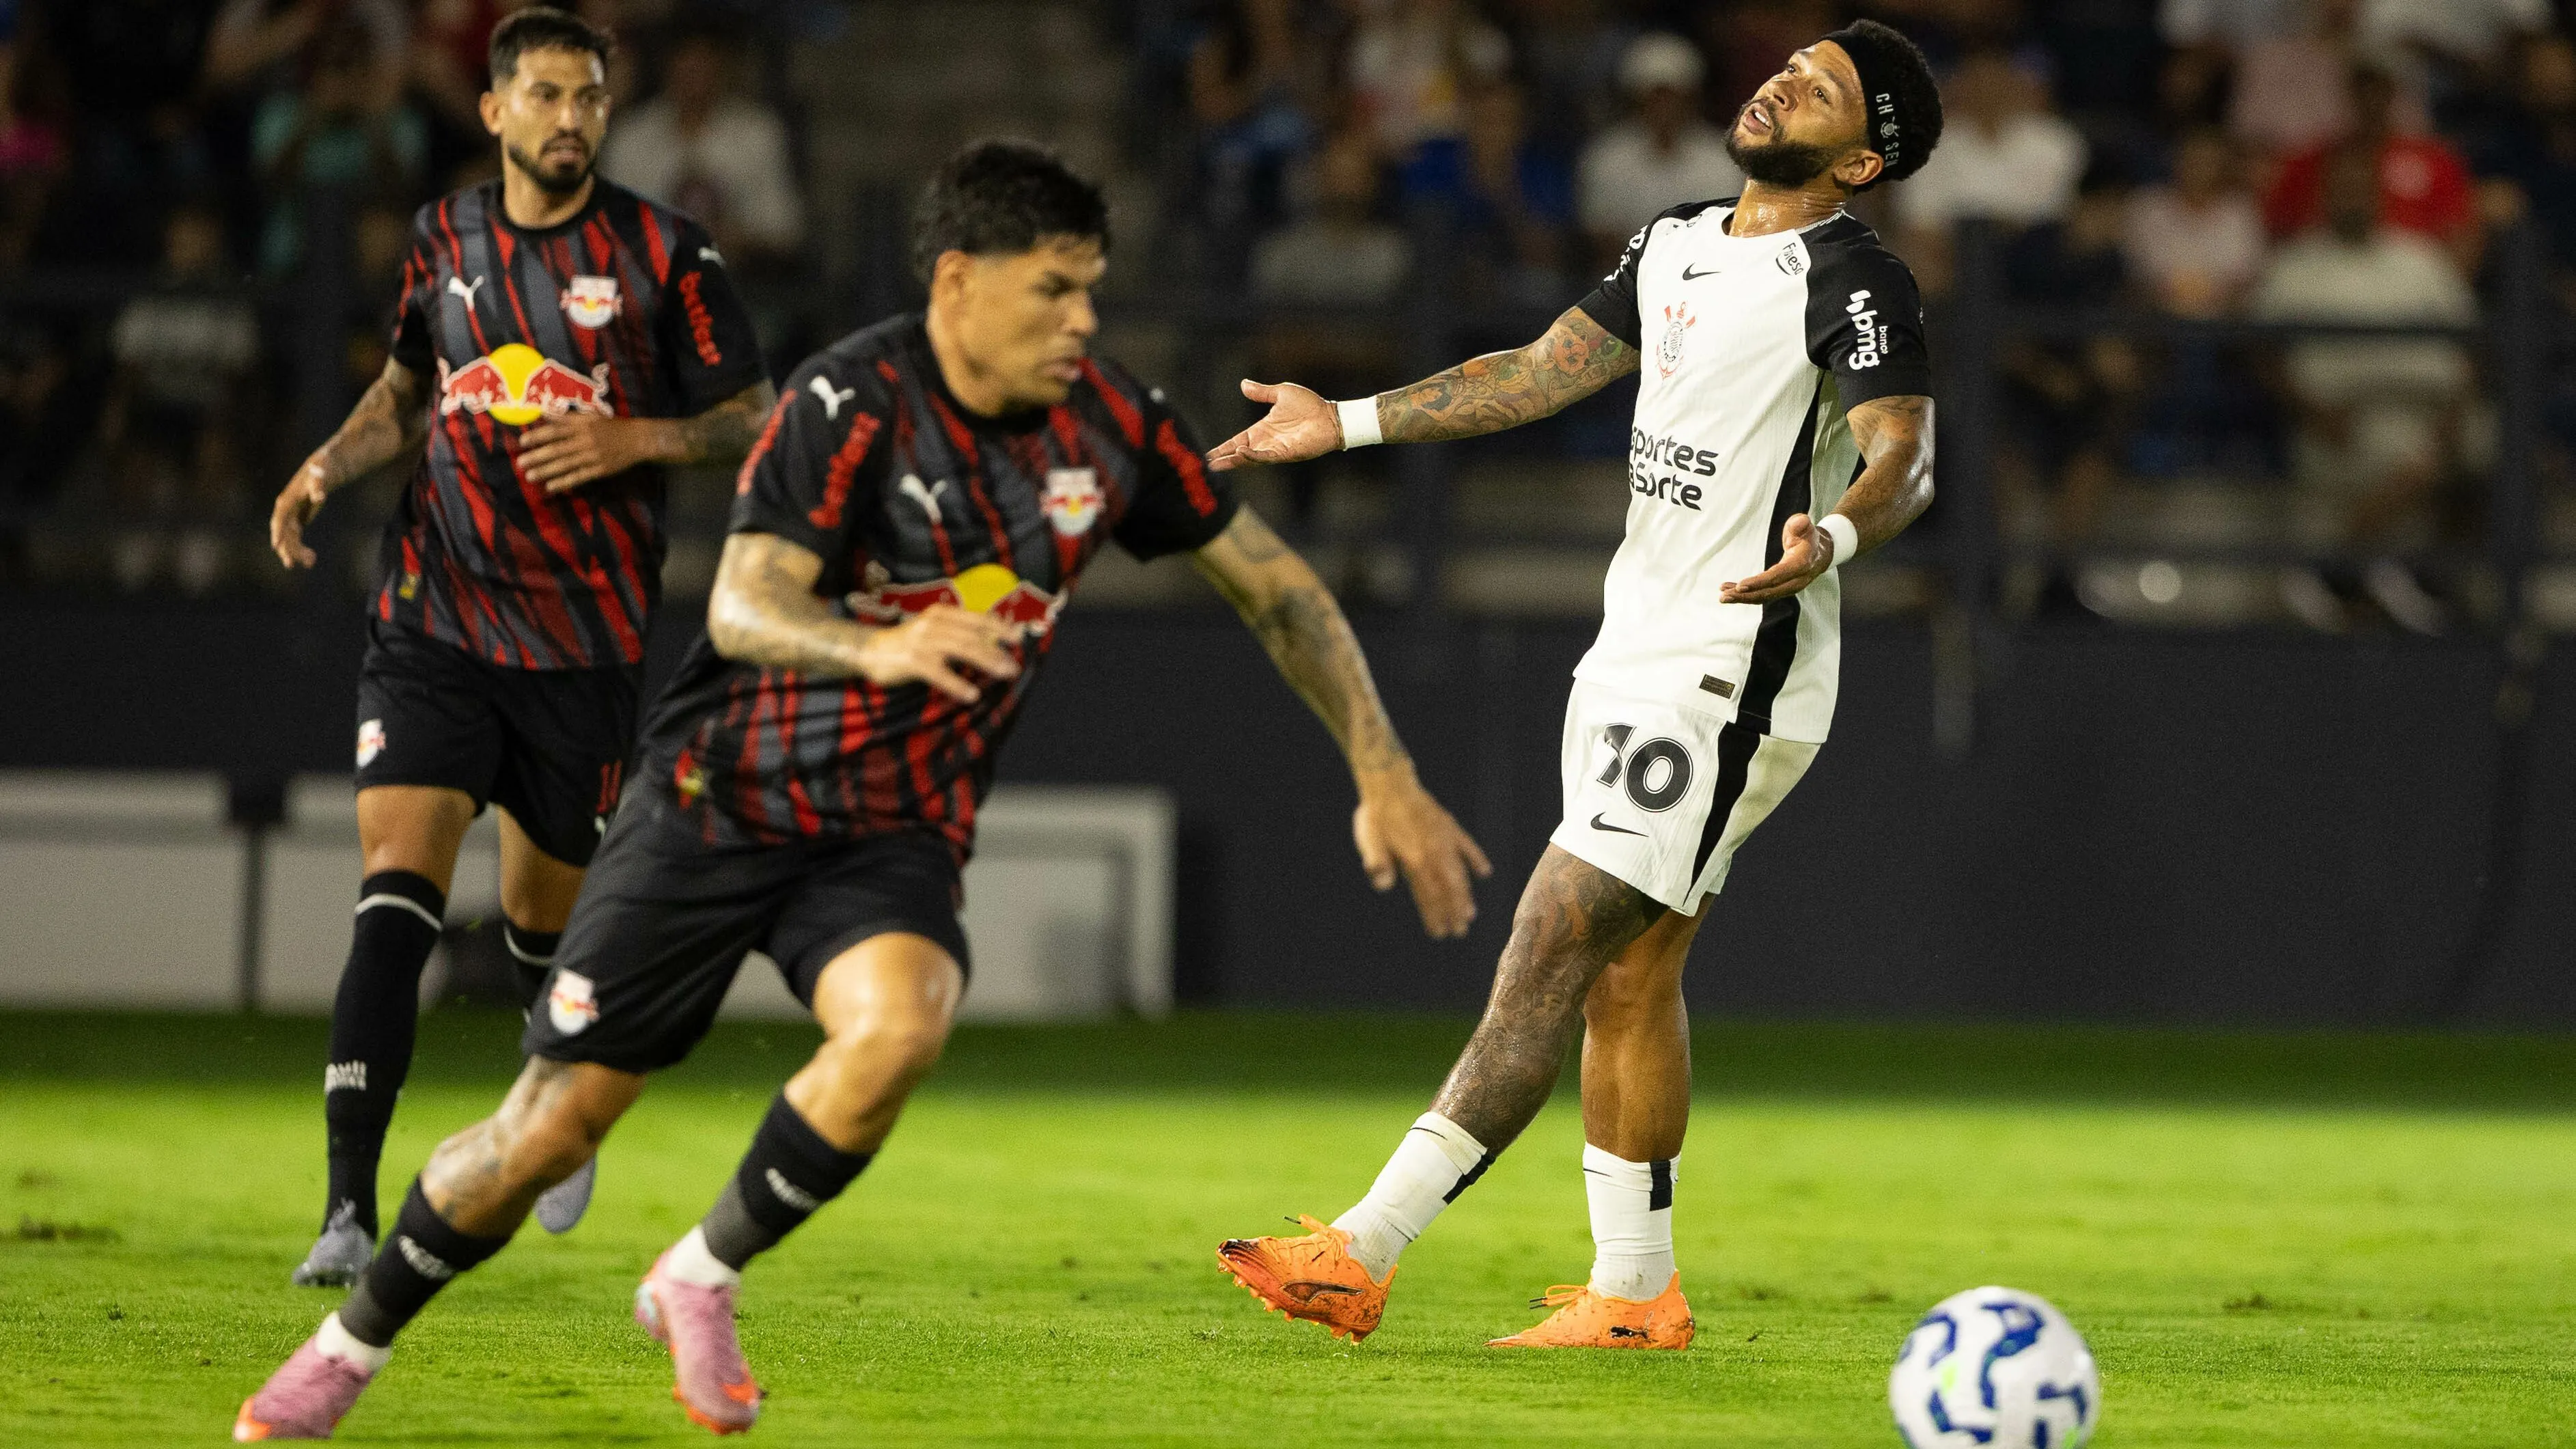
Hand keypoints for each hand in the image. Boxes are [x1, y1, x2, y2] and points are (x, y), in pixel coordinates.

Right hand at [269, 456, 328, 567]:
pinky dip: (301, 549)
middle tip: (295, 564)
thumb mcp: (321, 473)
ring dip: (296, 552)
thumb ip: (319, 485)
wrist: (324, 467)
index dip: (278, 532)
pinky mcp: (297, 520)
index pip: (280, 519)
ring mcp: (290, 516)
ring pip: (290, 539)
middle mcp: (285, 509)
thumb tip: (320, 497)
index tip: (276, 546)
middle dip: (288, 548)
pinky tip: (311, 560)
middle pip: (283, 532)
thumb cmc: (322, 468)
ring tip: (310, 563)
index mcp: (287, 500)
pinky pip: (296, 539)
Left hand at [519, 415, 660, 492]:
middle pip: (558, 449)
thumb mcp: (590, 416)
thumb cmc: (611, 426)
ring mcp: (593, 456)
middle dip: (537, 456)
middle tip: (520, 463)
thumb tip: (544, 413)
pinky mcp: (600, 470)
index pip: (556, 430)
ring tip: (530, 476)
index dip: (538, 436)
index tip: (522, 442)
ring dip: (546, 471)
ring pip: (566, 465)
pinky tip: (551, 486)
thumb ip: (567, 417)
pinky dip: (564, 482)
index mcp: (582, 425)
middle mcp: (586, 440)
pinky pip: (579, 477)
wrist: (638, 439)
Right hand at [854, 605, 1024, 703]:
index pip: (976, 618)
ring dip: (987, 661)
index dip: (999, 627)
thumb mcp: (933, 631)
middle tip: (1014, 666)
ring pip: (962, 649)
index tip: (1019, 638)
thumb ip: (957, 633)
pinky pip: (940, 673)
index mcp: (941, 613)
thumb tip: (991, 641)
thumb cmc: (908, 643)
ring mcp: (923, 641)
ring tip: (1004, 673)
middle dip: (997, 650)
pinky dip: (957, 684)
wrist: (870, 650)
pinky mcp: (913, 660)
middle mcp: (934, 623)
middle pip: (973, 636)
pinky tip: (972, 695)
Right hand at [1206, 379, 1343, 471]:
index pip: (1238, 441)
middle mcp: (1266, 442)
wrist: (1330, 416)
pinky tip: (1240, 452)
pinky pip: (1265, 457)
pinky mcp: (1286, 453)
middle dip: (1224, 459)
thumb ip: (1261, 392)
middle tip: (1207, 465)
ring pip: (1250, 459)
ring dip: (1234, 460)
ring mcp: (1275, 449)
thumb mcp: (1280, 393)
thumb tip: (1243, 384)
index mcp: (1263, 430)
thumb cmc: (1310, 405)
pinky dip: (1252, 455)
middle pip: (1240, 454)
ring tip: (1218, 462)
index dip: (1224, 448)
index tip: (1209, 454)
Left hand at [1352, 768, 1493, 938]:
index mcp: (1414, 859)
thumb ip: (1377, 863)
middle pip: (1447, 889)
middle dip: (1453, 912)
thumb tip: (1383, 886)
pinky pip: (1467, 846)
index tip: (1439, 933)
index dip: (1434, 916)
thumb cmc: (1376, 815)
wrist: (1389, 782)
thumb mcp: (1369, 840)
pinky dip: (1476, 859)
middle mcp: (1434, 852)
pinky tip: (1484, 873)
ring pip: (1459, 873)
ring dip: (1465, 894)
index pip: (1427, 895)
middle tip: (1459, 932)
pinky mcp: (1449, 826)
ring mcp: (1445, 839)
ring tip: (1470, 913)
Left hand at [1719, 512, 1832, 605]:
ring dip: (1742, 598)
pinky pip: (1763, 594)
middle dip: (1745, 596)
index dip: (1759, 582)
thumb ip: (1800, 523)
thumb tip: (1800, 521)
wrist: (1819, 553)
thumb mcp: (1805, 526)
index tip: (1740, 586)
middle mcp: (1796, 581)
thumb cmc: (1807, 537)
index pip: (1778, 576)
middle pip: (1769, 591)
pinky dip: (1746, 595)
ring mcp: (1788, 588)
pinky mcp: (1781, 589)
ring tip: (1723, 596)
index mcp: (1801, 564)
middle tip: (1724, 596)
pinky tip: (1729, 590)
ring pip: (1764, 596)